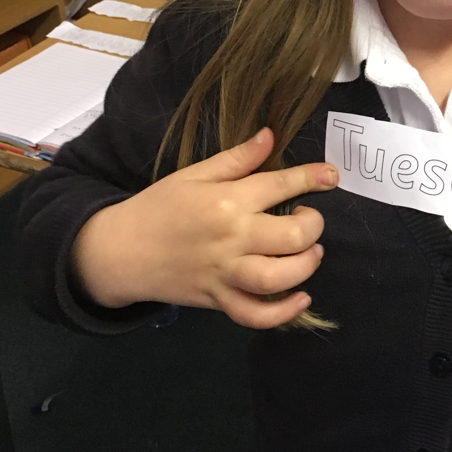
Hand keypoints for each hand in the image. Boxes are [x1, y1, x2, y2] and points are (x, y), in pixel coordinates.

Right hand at [70, 128, 336, 328]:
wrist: (120, 251)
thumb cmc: (159, 207)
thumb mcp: (194, 173)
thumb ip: (237, 158)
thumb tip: (271, 136)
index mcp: (226, 200)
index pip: (280, 185)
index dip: (312, 177)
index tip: (331, 175)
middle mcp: (231, 238)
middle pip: (292, 236)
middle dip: (313, 225)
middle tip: (308, 219)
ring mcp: (225, 273)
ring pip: (279, 277)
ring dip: (306, 265)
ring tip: (309, 253)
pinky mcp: (218, 301)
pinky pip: (256, 315)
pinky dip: (283, 312)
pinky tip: (300, 297)